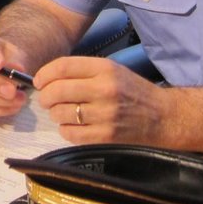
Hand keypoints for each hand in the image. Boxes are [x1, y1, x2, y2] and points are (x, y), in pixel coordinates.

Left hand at [33, 56, 167, 144]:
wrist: (163, 117)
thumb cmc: (133, 91)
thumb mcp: (112, 70)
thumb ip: (82, 71)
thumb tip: (46, 78)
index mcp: (105, 69)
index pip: (62, 67)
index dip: (44, 74)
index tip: (39, 81)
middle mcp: (104, 90)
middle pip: (57, 91)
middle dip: (45, 96)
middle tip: (46, 99)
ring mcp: (105, 115)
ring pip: (61, 113)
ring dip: (55, 113)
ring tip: (63, 112)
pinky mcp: (106, 136)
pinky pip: (70, 133)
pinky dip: (65, 130)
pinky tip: (73, 125)